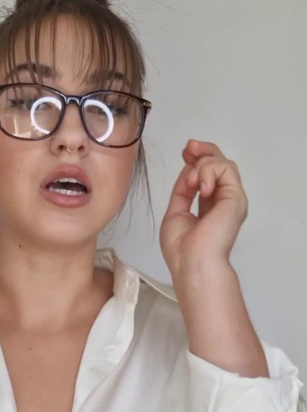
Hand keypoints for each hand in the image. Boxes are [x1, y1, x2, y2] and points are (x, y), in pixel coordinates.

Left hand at [159, 140, 248, 275]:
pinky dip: (208, 171)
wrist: (192, 263)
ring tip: (191, 183)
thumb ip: (183, 191)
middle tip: (189, 148)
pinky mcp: (236, 197)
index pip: (208, 176)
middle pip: (220, 165)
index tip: (185, 152)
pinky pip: (225, 168)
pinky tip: (200, 186)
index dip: (197, 160)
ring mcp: (231, 200)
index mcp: (209, 208)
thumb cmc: (182, 251)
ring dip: (202, 165)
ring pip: (222, 163)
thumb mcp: (176, 213)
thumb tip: (187, 170)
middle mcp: (223, 203)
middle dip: (203, 151)